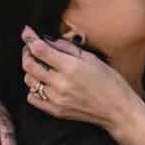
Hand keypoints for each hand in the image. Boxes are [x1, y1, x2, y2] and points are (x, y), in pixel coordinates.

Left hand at [21, 29, 139, 137]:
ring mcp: (56, 99)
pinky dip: (33, 89)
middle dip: (27, 52)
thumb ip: (67, 48)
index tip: (27, 32)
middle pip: (28, 64)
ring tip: (41, 66)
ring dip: (31, 71)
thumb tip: (48, 40)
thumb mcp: (91, 58)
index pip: (39, 49)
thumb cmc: (109, 82)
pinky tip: (43, 84)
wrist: (117, 110)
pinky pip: (32, 98)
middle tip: (31, 48)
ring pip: (28, 80)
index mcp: (70, 67)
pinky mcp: (56, 111)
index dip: (29, 38)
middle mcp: (60, 83)